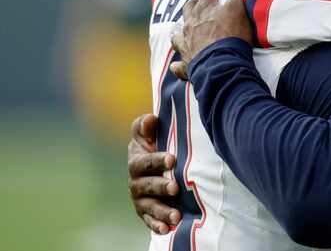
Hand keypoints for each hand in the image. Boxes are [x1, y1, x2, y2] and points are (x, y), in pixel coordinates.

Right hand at [127, 114, 181, 233]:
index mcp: (136, 161)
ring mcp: (141, 198)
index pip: (145, 162)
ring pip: (149, 206)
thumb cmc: (154, 144)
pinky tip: (167, 229)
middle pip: (147, 186)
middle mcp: (136, 182)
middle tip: (175, 188)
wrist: (156, 164)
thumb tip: (150, 119)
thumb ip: (146, 126)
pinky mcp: (146, 212)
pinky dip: (157, 225)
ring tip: (176, 215)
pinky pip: (150, 220)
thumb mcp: (149, 133)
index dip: (158, 161)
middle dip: (161, 186)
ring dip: (162, 211)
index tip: (173, 160)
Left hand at [170, 0, 252, 79]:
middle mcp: (192, 24)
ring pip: (179, 33)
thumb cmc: (232, 35)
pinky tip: (175, 65)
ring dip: (180, 28)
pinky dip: (177, 65)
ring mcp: (188, 44)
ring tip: (180, 26)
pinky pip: (179, 65)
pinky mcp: (189, 64)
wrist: (223, 65)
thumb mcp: (239, 6)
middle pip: (190, 7)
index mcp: (205, 9)